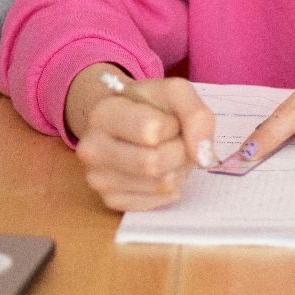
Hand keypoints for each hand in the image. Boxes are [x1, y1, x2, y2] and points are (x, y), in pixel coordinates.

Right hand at [65, 64, 217, 211]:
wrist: (124, 122)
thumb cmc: (149, 106)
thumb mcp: (174, 93)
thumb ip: (196, 115)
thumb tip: (203, 156)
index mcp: (102, 114)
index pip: (151, 130)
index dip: (171, 125)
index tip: (165, 119)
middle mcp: (91, 148)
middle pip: (154, 163)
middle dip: (178, 151)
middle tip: (173, 140)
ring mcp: (98, 178)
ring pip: (159, 184)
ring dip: (177, 170)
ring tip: (166, 153)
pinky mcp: (110, 201)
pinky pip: (156, 202)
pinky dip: (169, 188)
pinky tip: (159, 171)